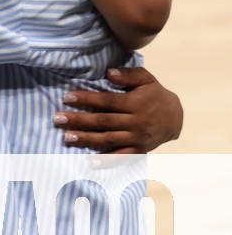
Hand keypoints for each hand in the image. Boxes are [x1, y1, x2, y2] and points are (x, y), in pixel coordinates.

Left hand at [52, 67, 182, 152]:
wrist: (176, 118)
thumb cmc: (155, 95)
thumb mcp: (146, 79)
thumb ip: (128, 75)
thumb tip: (108, 73)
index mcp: (135, 103)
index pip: (107, 101)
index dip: (86, 99)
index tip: (67, 97)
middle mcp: (136, 122)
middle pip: (103, 121)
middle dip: (79, 120)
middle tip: (58, 119)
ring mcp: (137, 138)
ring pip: (108, 139)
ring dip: (86, 139)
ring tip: (67, 137)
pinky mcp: (139, 150)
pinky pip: (121, 157)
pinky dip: (106, 160)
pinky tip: (90, 161)